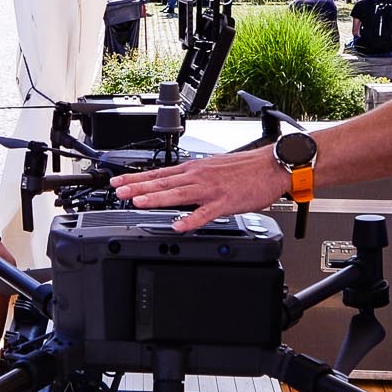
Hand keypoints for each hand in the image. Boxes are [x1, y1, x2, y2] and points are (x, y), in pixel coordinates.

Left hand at [111, 150, 288, 232]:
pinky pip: (205, 213)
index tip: (119, 182)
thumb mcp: (214, 168)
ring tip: (138, 202)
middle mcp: (198, 176)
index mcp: (195, 169)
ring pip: (178, 194)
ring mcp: (210, 189)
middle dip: (139, 187)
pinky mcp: (225, 202)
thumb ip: (194, 178)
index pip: (160, 173)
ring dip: (157, 198)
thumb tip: (178, 184)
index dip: (137, 178)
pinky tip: (178, 225)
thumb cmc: (247, 168)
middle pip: (163, 183)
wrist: (272, 165)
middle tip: (119, 192)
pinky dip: (191, 220)